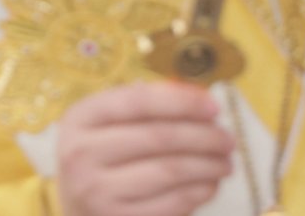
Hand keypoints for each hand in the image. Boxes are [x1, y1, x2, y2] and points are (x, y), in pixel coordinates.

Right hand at [55, 82, 233, 215]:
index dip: (181, 102)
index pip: (137, 101)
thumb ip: (146, 107)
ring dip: (207, 165)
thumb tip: (198, 99)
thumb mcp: (107, 124)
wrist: (77, 205)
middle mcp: (82, 152)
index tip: (213, 107)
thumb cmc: (102, 156)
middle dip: (203, 136)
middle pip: (158, 137)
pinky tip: (209, 183)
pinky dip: (199, 191)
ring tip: (225, 162)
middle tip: (227, 140)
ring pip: (170, 171)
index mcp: (80, 118)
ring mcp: (97, 189)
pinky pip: (172, 203)